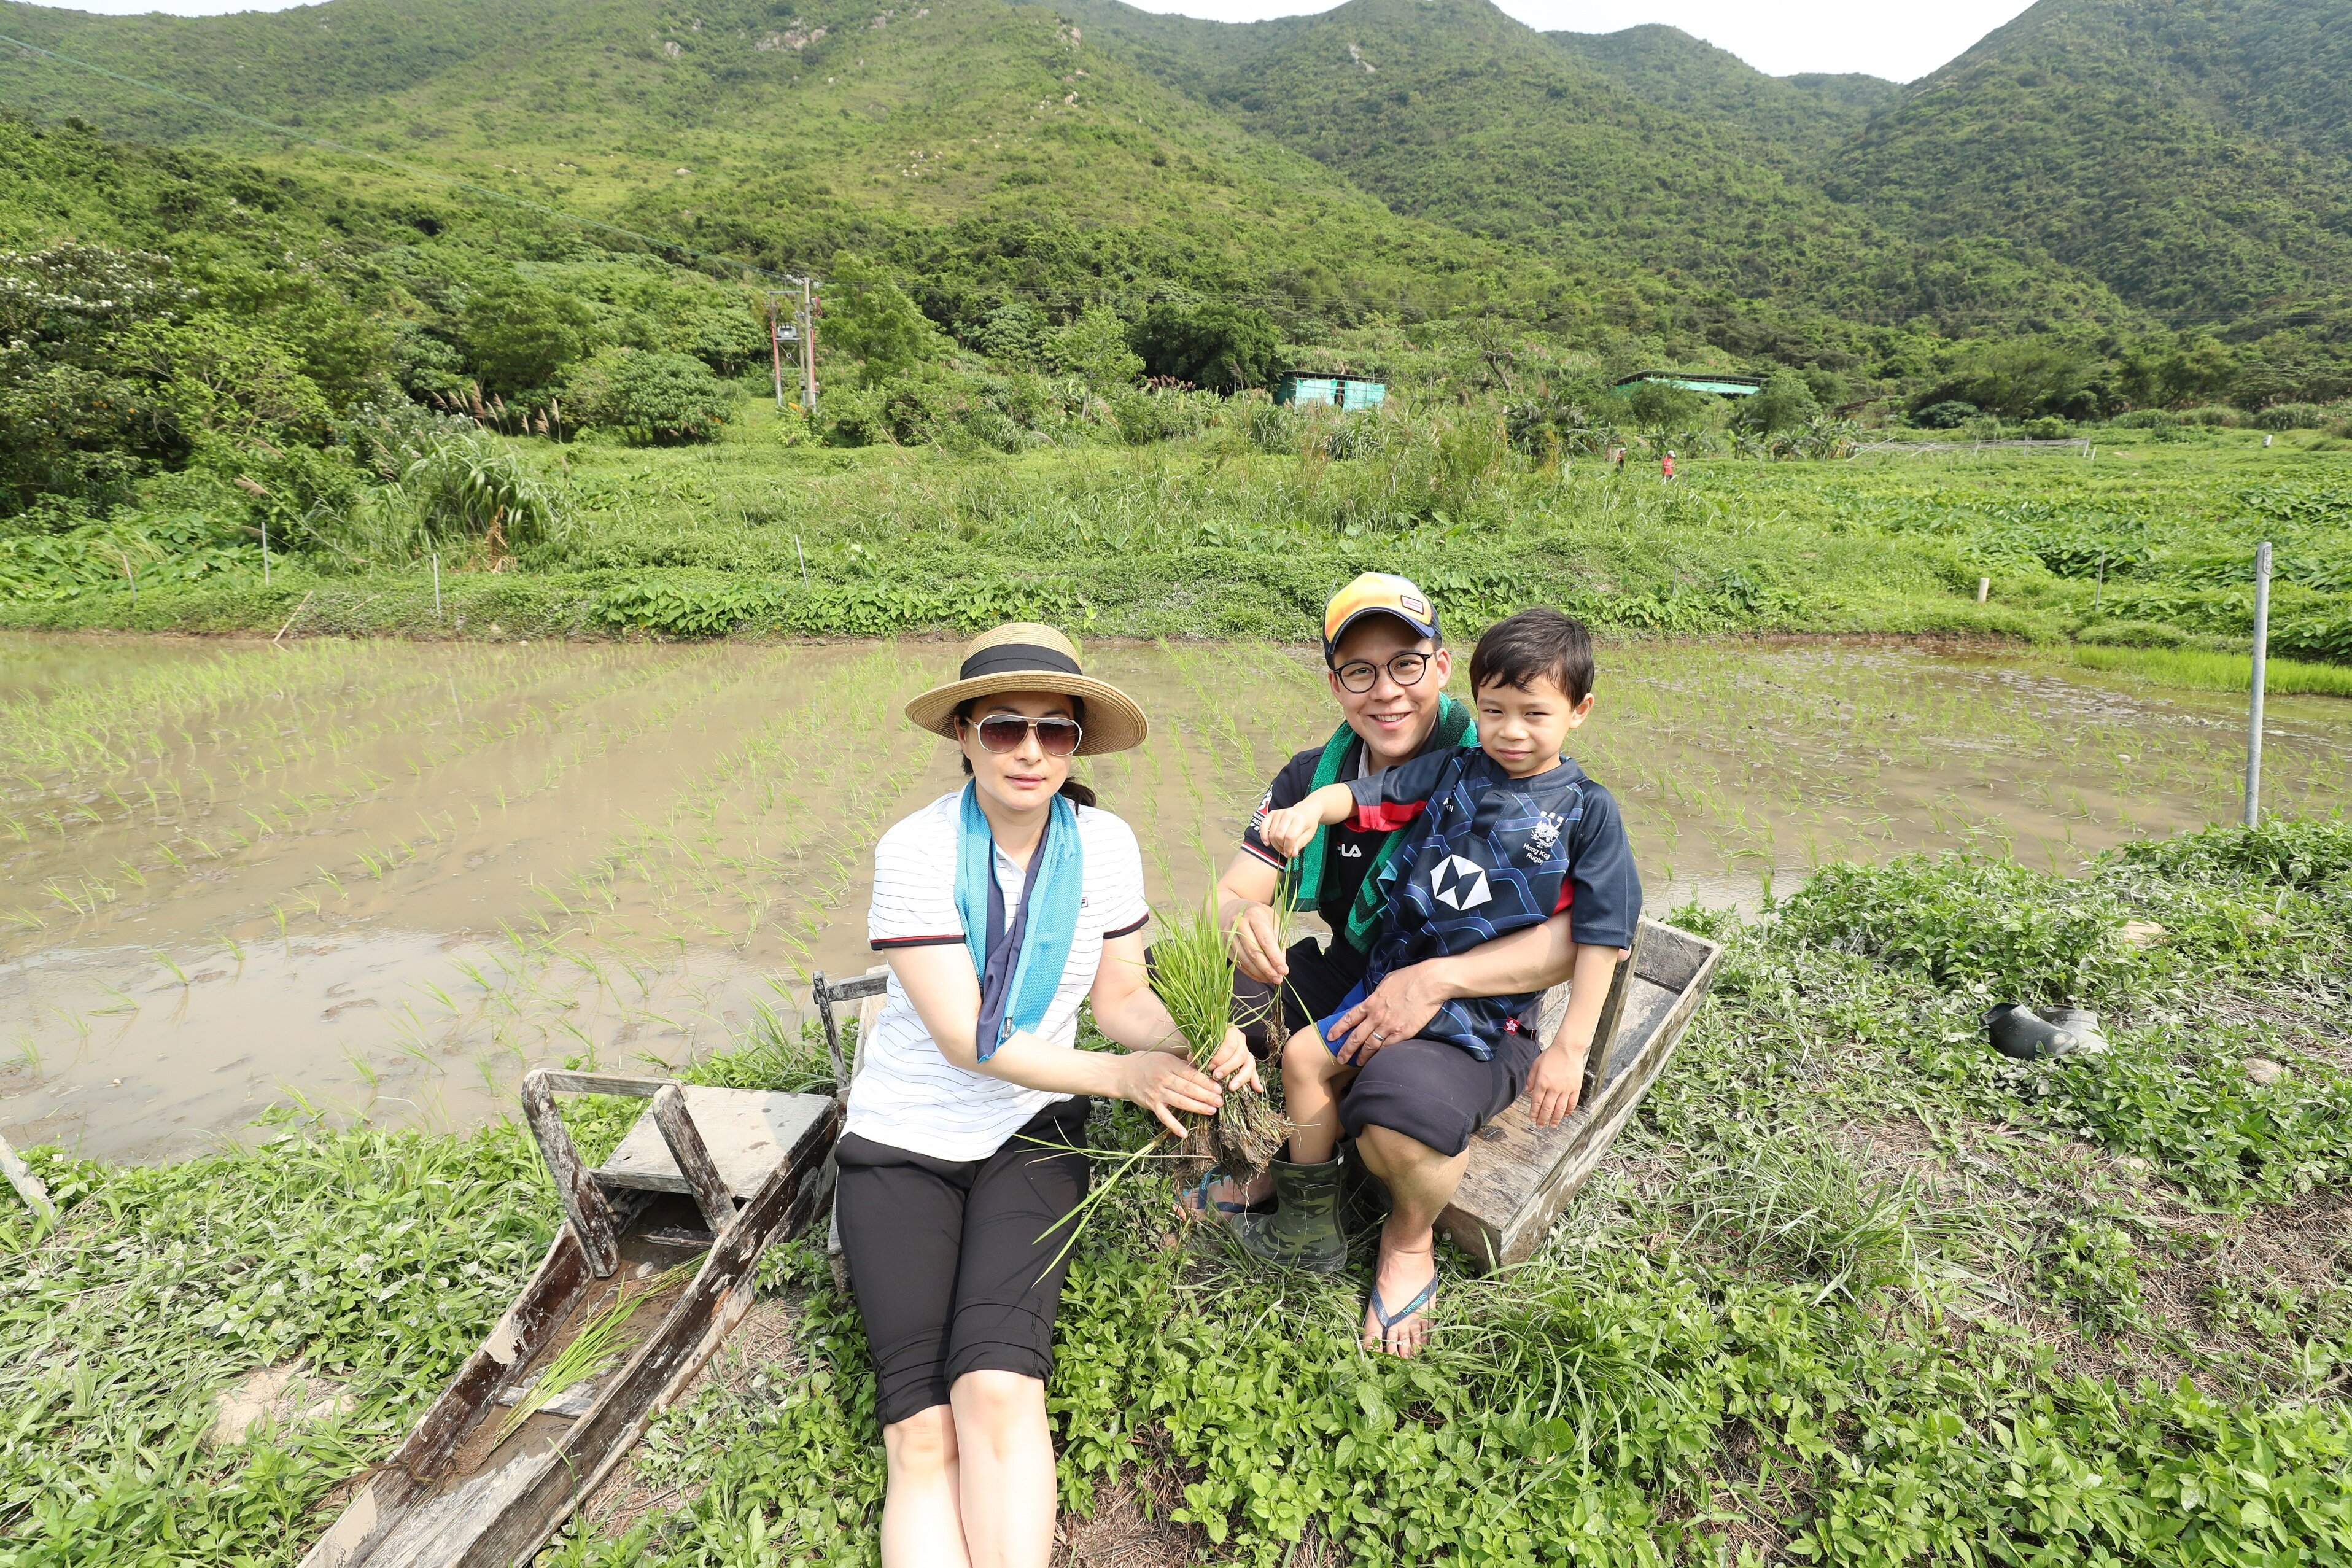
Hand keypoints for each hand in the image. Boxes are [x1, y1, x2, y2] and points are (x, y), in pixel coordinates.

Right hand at [1118, 1050, 1223, 1137]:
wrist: (1121, 1073)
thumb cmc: (1146, 1063)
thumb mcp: (1165, 1057)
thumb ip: (1183, 1063)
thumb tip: (1204, 1066)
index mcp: (1168, 1063)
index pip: (1191, 1074)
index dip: (1206, 1082)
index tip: (1219, 1087)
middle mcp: (1163, 1078)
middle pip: (1188, 1088)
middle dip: (1206, 1096)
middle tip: (1220, 1101)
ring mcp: (1156, 1092)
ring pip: (1180, 1102)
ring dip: (1197, 1107)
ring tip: (1211, 1111)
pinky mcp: (1151, 1104)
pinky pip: (1164, 1116)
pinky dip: (1173, 1125)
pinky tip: (1184, 1133)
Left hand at [1204, 1026, 1261, 1092]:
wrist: (1210, 1038)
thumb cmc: (1205, 1040)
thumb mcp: (1200, 1042)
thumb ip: (1198, 1049)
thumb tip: (1194, 1058)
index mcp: (1230, 1032)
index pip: (1229, 1045)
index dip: (1220, 1057)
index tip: (1210, 1067)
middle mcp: (1241, 1040)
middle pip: (1241, 1055)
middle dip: (1229, 1068)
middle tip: (1217, 1076)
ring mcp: (1246, 1050)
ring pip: (1249, 1063)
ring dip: (1241, 1077)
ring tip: (1232, 1087)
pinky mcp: (1248, 1061)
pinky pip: (1254, 1070)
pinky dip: (1256, 1080)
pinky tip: (1258, 1089)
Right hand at [1228, 901, 1289, 985]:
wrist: (1231, 909)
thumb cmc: (1257, 914)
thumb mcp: (1273, 920)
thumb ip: (1279, 940)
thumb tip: (1280, 964)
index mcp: (1254, 915)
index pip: (1266, 940)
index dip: (1275, 957)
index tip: (1283, 970)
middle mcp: (1239, 924)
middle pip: (1254, 952)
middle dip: (1267, 968)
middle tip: (1278, 978)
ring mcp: (1229, 934)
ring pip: (1245, 959)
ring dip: (1259, 973)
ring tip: (1270, 979)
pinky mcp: (1224, 944)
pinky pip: (1238, 962)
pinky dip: (1249, 972)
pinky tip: (1260, 976)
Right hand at [1257, 803, 1321, 858]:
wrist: (1307, 810)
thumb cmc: (1309, 823)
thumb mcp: (1309, 835)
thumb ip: (1300, 844)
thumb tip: (1292, 853)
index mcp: (1300, 820)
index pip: (1290, 837)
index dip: (1288, 848)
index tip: (1289, 854)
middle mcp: (1288, 815)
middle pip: (1279, 836)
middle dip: (1281, 847)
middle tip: (1285, 851)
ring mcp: (1279, 813)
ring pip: (1271, 833)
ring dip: (1274, 844)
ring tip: (1281, 846)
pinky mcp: (1273, 813)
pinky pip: (1263, 825)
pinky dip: (1263, 835)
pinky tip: (1267, 842)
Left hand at [1327, 964, 1448, 1062]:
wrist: (1430, 982)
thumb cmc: (1410, 977)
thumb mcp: (1386, 981)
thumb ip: (1377, 993)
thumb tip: (1373, 997)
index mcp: (1371, 1002)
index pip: (1349, 1018)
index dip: (1338, 1029)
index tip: (1330, 1037)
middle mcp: (1377, 1016)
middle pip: (1357, 1036)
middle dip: (1346, 1049)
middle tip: (1339, 1058)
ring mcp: (1390, 1026)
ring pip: (1371, 1045)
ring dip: (1362, 1056)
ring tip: (1357, 1063)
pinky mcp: (1404, 1033)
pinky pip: (1388, 1047)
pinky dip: (1380, 1055)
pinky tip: (1376, 1060)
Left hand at [1526, 1042, 1585, 1127]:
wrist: (1568, 1048)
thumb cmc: (1552, 1055)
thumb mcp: (1536, 1064)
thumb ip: (1531, 1079)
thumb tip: (1528, 1091)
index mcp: (1542, 1082)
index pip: (1537, 1102)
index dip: (1534, 1112)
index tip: (1532, 1118)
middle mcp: (1554, 1088)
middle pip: (1547, 1108)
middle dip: (1543, 1119)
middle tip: (1540, 1125)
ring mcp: (1566, 1089)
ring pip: (1560, 1109)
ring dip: (1556, 1119)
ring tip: (1552, 1125)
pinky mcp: (1575, 1088)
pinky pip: (1572, 1103)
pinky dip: (1569, 1111)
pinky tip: (1566, 1115)